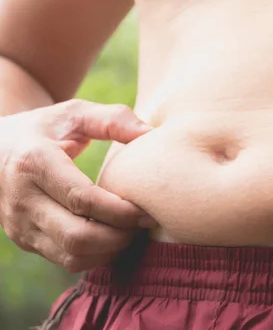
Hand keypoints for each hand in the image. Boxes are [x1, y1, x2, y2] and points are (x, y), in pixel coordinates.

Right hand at [0, 99, 156, 271]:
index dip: (120, 210)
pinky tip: (114, 237)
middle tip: (145, 222)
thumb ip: (113, 119)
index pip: (82, 199)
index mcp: (34, 162)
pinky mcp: (25, 240)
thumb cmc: (45, 128)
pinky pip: (66, 260)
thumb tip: (150, 133)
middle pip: (77, 236)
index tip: (147, 209)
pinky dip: (97, 256)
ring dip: (110, 249)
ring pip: (72, 256)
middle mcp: (22, 199)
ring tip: (132, 230)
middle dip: (119, 235)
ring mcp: (20, 224)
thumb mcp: (74, 113)